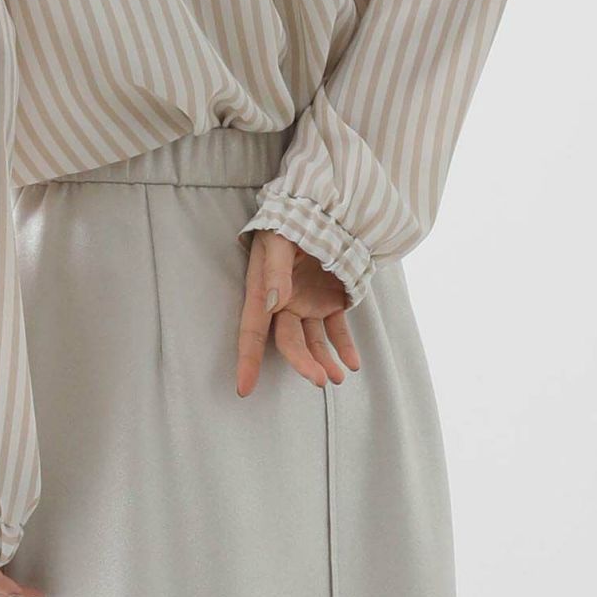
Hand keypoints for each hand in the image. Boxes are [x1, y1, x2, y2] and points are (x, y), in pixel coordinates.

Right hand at [236, 230, 360, 396]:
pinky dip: (345, 348)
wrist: (322, 209)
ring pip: (314, 342)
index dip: (247, 359)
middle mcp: (283, 303)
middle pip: (289, 341)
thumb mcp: (278, 240)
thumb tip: (274, 302)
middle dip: (302, 363)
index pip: (253, 330)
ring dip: (324, 361)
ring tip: (339, 377)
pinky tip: (352, 364)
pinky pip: (337, 330)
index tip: (244, 388)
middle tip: (319, 380)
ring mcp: (308, 304)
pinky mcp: (330, 302)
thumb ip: (276, 270)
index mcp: (263, 289)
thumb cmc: (290, 220)